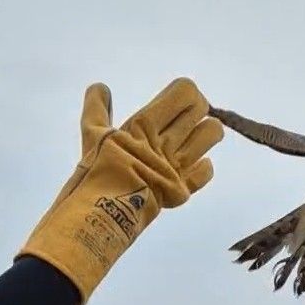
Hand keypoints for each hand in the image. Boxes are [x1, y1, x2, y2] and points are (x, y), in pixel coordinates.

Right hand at [18, 78, 223, 304]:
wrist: (99, 217)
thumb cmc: (93, 174)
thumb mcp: (91, 137)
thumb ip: (97, 109)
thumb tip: (99, 87)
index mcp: (144, 125)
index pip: (185, 92)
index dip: (187, 94)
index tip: (178, 103)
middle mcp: (166, 142)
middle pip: (202, 110)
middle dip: (198, 110)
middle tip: (184, 121)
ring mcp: (177, 166)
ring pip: (212, 135)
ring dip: (205, 134)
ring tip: (189, 142)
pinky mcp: (182, 189)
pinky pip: (206, 170)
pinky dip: (201, 168)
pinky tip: (188, 168)